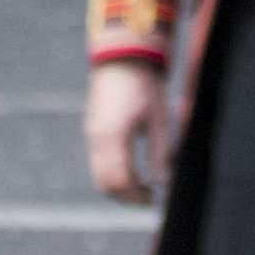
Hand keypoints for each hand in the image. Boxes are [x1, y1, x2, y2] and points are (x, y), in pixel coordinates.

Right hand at [85, 59, 165, 203]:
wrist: (124, 55)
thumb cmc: (145, 85)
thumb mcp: (160, 119)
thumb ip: (161, 153)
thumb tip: (162, 183)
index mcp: (114, 136)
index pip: (121, 181)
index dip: (136, 196)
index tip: (153, 199)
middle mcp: (98, 138)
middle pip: (105, 183)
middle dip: (125, 196)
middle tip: (147, 198)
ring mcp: (92, 133)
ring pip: (98, 174)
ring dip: (117, 186)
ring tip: (141, 186)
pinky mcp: (93, 128)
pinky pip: (97, 161)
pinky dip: (111, 172)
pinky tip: (131, 169)